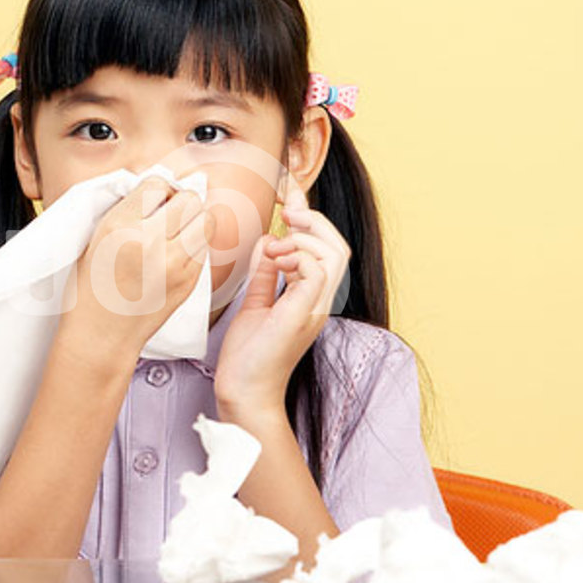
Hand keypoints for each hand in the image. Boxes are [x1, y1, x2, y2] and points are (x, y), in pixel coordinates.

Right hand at [62, 174, 214, 360]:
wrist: (100, 336)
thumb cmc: (91, 288)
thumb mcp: (96, 239)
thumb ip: (127, 211)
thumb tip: (159, 186)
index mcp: (119, 226)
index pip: (156, 184)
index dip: (156, 189)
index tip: (152, 199)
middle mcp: (149, 241)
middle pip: (188, 198)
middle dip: (179, 200)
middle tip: (168, 212)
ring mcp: (173, 263)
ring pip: (205, 219)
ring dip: (193, 219)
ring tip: (177, 230)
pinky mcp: (189, 281)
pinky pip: (204, 247)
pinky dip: (194, 243)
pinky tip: (175, 253)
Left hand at [213, 177, 350, 422]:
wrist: (244, 390)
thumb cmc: (249, 356)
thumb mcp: (256, 304)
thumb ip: (264, 275)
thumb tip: (267, 243)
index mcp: (310, 297)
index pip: (324, 249)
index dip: (310, 217)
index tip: (290, 192)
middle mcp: (320, 301)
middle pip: (339, 246)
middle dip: (314, 220)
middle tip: (286, 211)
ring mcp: (317, 308)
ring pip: (334, 254)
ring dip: (303, 239)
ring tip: (276, 246)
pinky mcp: (305, 313)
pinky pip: (318, 270)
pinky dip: (297, 257)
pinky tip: (276, 260)